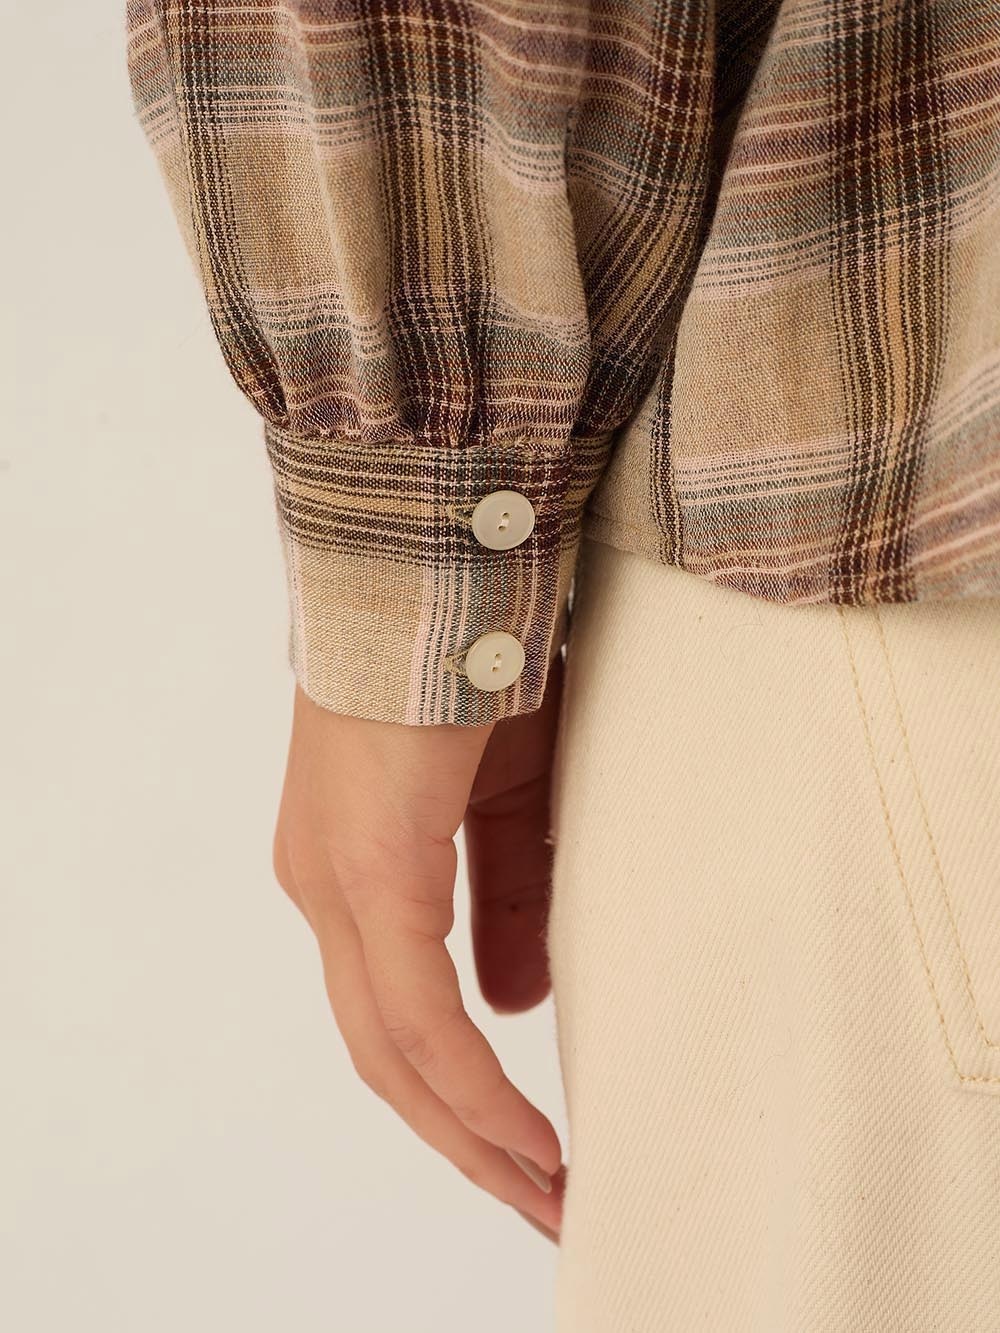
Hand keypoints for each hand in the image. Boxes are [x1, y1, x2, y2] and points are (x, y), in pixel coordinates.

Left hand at [272, 661, 564, 1237]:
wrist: (445, 566)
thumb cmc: (483, 666)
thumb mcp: (514, 802)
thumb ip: (509, 898)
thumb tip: (515, 1008)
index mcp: (357, 868)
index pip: (396, 1012)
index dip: (460, 1092)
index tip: (532, 1150)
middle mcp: (325, 888)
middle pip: (384, 1055)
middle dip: (464, 1141)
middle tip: (544, 1204)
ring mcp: (337, 883)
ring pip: (391, 1050)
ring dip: (469, 1133)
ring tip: (547, 1193)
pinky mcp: (369, 869)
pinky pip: (415, 1011)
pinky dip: (469, 1084)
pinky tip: (525, 1137)